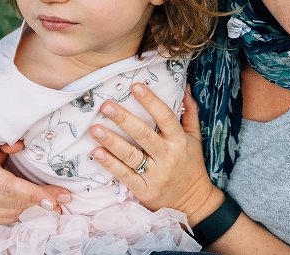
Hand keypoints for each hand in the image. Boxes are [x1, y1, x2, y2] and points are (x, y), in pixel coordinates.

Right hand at [0, 143, 71, 226]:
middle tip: (65, 198)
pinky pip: (9, 219)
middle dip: (43, 201)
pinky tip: (36, 207)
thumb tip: (21, 145)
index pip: (10, 187)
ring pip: (15, 213)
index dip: (33, 194)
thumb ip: (8, 145)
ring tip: (56, 204)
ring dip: (36, 209)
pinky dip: (25, 213)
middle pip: (16, 202)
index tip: (54, 199)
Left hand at [89, 84, 223, 225]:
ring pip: (131, 155)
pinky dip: (110, 164)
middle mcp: (167, 156)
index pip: (165, 117)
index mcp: (179, 141)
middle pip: (144, 135)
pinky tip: (97, 152)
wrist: (193, 202)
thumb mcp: (195, 138)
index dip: (151, 102)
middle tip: (106, 105)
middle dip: (124, 119)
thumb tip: (186, 87)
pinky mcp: (144, 190)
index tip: (136, 87)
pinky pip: (125, 175)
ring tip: (95, 128)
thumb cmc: (191, 165)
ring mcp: (155, 174)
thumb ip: (190, 113)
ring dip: (112, 141)